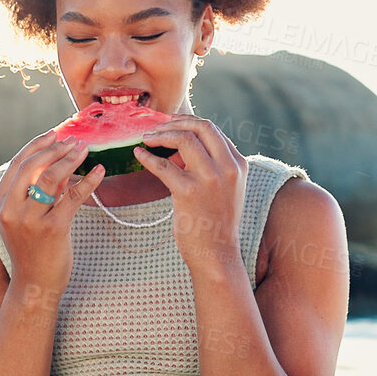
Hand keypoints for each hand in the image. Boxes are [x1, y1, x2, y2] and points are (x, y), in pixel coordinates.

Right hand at [0, 130, 105, 294]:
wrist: (35, 284)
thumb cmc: (32, 249)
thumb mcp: (25, 217)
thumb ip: (36, 190)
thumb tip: (58, 162)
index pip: (17, 163)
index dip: (37, 145)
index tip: (55, 133)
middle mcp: (11, 209)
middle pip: (32, 165)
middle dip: (55, 148)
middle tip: (74, 141)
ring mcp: (30, 220)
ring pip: (50, 177)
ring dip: (69, 159)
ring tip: (84, 150)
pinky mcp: (53, 229)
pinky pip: (72, 197)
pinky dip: (88, 181)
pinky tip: (99, 171)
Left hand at [136, 116, 247, 272]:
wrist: (217, 253)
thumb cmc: (217, 222)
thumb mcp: (227, 189)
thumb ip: (214, 165)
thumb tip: (185, 143)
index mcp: (238, 165)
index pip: (214, 130)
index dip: (189, 122)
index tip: (172, 123)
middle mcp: (227, 168)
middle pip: (201, 127)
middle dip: (176, 122)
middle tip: (157, 126)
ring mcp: (209, 178)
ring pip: (183, 139)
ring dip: (161, 135)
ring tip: (147, 138)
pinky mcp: (188, 191)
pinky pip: (163, 165)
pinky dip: (147, 157)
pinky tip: (138, 154)